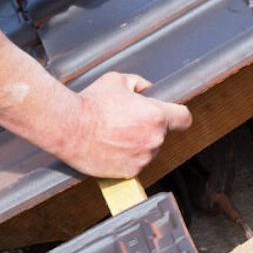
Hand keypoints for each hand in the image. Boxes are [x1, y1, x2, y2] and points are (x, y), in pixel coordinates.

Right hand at [59, 73, 191, 178]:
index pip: (184, 118)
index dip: (178, 116)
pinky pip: (135, 164)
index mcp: (156, 115)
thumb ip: (138, 83)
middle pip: (162, 134)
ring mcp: (143, 158)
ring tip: (114, 134)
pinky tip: (110, 147)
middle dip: (148, 128)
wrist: (68, 127)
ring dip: (138, 144)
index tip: (173, 116)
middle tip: (126, 121)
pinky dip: (126, 158)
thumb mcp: (117, 80)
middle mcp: (154, 139)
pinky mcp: (129, 172)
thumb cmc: (90, 103)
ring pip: (148, 150)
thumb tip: (146, 88)